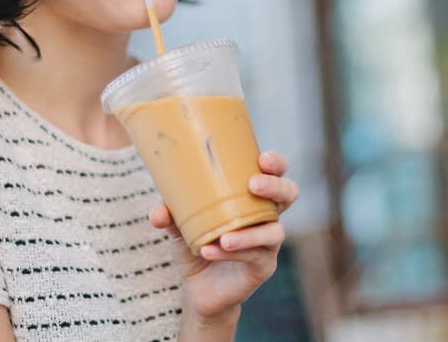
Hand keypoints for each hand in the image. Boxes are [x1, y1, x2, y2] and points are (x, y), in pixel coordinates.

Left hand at [149, 151, 299, 328]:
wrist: (198, 288)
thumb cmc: (197, 244)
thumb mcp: (180, 225)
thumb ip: (170, 215)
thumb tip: (158, 212)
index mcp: (252, 197)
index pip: (276, 172)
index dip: (276, 164)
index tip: (261, 159)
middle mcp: (267, 216)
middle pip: (289, 194)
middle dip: (275, 186)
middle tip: (253, 185)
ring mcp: (268, 243)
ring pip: (274, 232)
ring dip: (250, 233)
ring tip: (224, 236)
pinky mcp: (263, 267)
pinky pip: (254, 257)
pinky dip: (231, 253)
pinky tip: (210, 251)